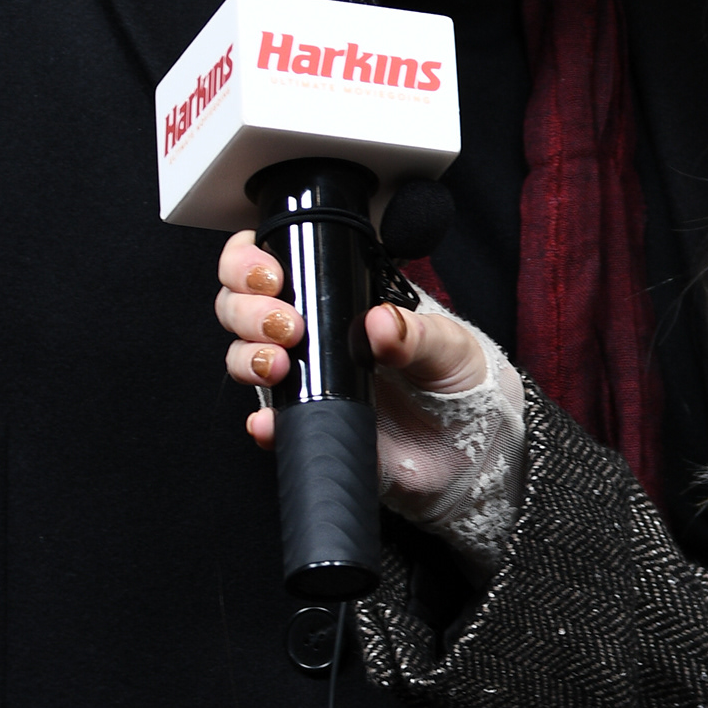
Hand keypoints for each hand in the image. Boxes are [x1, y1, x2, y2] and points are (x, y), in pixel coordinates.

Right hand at [215, 228, 488, 446]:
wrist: (468, 446)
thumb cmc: (457, 379)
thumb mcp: (449, 345)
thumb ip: (417, 333)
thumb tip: (381, 322)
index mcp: (338, 297)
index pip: (271, 262)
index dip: (250, 261)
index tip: (271, 275)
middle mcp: (310, 332)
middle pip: (240, 305)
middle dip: (247, 309)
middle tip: (285, 325)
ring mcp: (302, 377)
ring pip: (242, 355)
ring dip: (246, 356)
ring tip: (277, 365)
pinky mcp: (306, 422)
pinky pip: (268, 419)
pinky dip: (262, 419)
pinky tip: (269, 420)